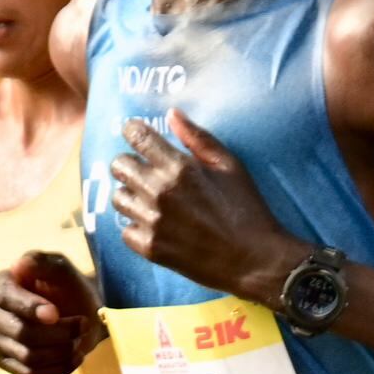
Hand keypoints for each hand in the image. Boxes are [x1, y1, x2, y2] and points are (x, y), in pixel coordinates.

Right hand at [0, 249, 104, 373]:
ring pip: (29, 356)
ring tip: (80, 341)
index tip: (56, 314)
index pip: (7, 299)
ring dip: (62, 351)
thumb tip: (19, 266)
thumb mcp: (60, 268)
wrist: (79, 313)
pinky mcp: (7, 364)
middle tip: (83, 325)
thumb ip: (42, 262)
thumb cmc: (67, 288)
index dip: (31, 308)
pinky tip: (75, 358)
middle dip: (58, 332)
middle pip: (21, 332)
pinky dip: (59, 369)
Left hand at [106, 112, 304, 298]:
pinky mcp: (151, 248)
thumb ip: (197, 138)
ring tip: (152, 200)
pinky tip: (156, 225)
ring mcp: (153, 222)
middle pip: (119, 166)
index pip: (136, 137)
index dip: (132, 131)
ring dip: (132, 195)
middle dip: (130, 163)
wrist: (254, 260)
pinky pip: (125, 230)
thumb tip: (172, 114)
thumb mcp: (230, 165)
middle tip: (145, 170)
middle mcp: (160, 192)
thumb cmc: (247, 208)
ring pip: (119, 198)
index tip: (135, 133)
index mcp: (180, 168)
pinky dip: (137, 226)